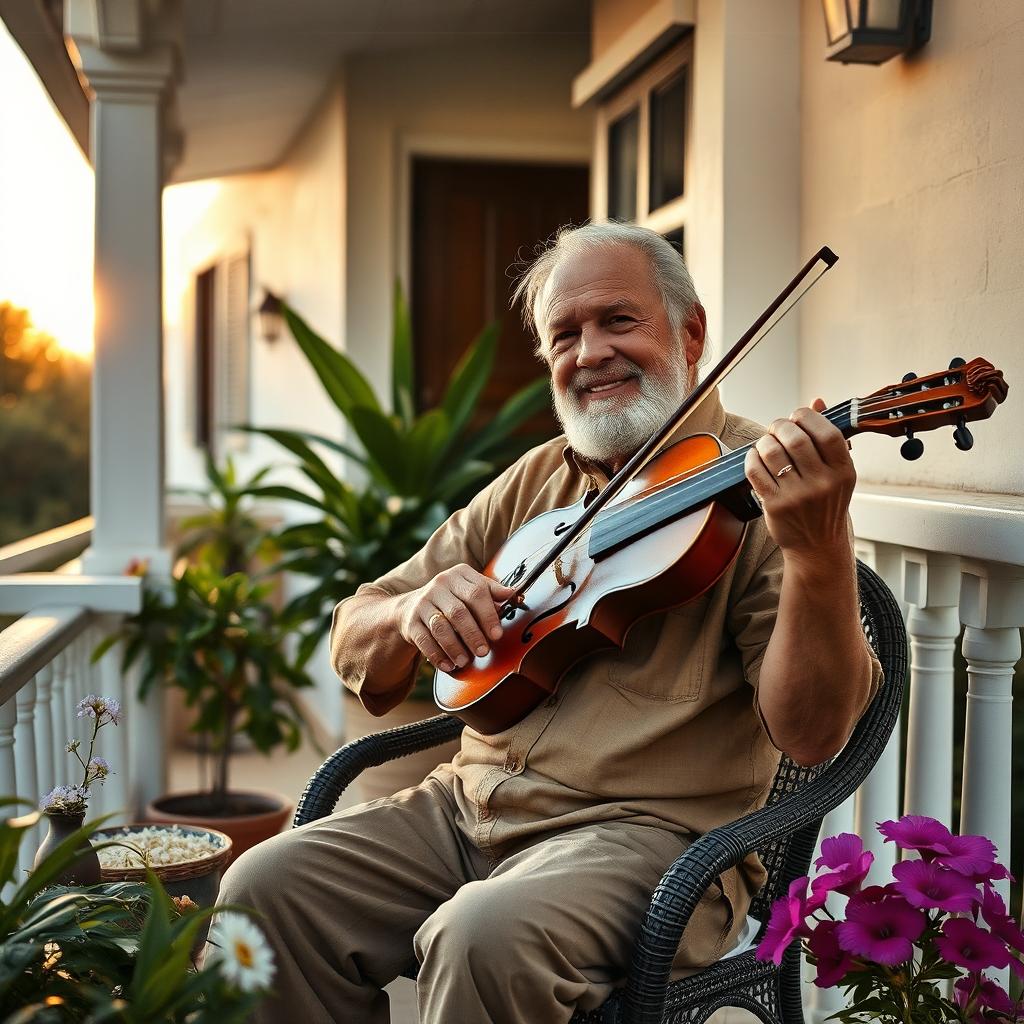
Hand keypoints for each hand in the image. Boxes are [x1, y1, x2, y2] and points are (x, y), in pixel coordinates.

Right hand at [395, 564, 517, 672]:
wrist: (413, 606)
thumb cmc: (453, 599)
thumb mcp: (472, 589)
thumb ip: (493, 593)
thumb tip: (515, 596)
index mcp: (459, 574)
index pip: (477, 592)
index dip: (488, 615)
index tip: (497, 634)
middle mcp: (439, 585)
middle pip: (458, 611)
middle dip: (473, 634)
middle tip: (483, 652)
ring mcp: (423, 602)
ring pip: (440, 626)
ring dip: (454, 646)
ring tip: (465, 661)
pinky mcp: (410, 620)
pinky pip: (424, 639)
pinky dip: (437, 654)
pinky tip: (448, 665)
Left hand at [743, 398, 855, 564]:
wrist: (817, 546)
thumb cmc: (826, 504)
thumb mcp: (837, 473)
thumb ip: (829, 437)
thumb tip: (816, 400)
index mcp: (843, 471)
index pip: (827, 432)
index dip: (808, 416)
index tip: (798, 415)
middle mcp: (823, 483)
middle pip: (795, 438)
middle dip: (781, 425)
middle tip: (777, 428)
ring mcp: (798, 496)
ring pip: (772, 451)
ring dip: (764, 441)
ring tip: (767, 444)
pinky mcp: (775, 505)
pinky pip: (755, 471)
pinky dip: (752, 458)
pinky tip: (756, 458)